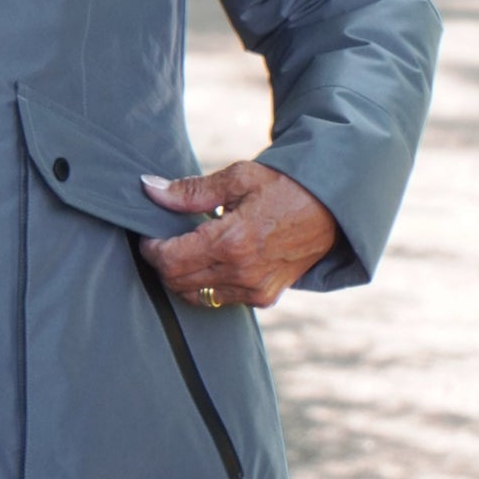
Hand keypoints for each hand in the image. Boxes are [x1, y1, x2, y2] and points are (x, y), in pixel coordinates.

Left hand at [137, 162, 338, 309]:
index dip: (151, 249)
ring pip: (195, 295)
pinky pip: (220, 299)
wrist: (330, 208)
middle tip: (164, 240)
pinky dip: (205, 284)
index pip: (170, 261)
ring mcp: (255, 290)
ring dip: (181, 276)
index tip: (148, 234)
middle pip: (178, 282)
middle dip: (162, 263)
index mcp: (233, 241)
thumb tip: (149, 189)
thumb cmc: (283, 186)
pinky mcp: (264, 298)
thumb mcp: (238, 178)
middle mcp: (243, 273)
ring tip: (186, 249)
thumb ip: (191, 191)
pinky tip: (211, 260)